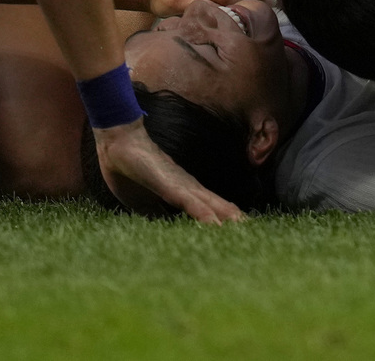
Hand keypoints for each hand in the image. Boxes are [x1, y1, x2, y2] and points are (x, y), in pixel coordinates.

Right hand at [93, 120, 243, 221]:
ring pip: (210, 204)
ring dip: (227, 219)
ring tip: (246, 232)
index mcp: (181, 191)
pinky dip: (205, 215)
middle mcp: (187, 187)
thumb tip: (160, 225)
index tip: (240, 232)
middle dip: (235, 220)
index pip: (209, 208)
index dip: (224, 219)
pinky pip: (191, 203)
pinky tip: (216, 226)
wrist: (118, 140)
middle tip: (256, 234)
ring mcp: (181, 185)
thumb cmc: (127, 168)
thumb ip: (154, 212)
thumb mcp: (141, 201)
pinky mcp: (170, 184)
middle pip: (217, 206)